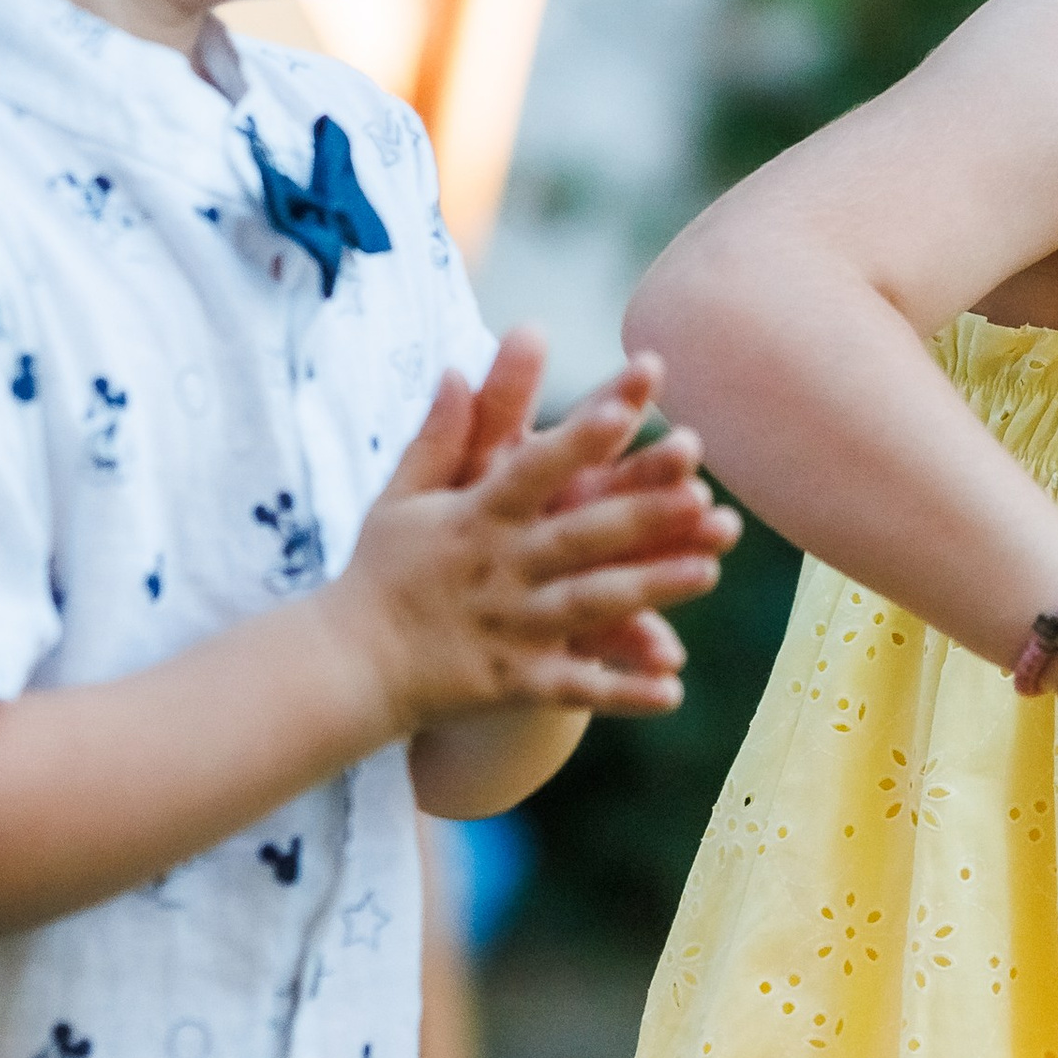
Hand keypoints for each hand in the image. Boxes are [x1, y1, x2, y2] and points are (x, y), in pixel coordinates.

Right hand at [331, 346, 739, 736]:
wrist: (347, 665)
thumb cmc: (384, 571)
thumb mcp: (403, 496)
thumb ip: (440, 434)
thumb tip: (458, 365)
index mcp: (475, 518)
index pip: (532, 471)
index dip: (578, 442)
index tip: (626, 410)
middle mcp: (498, 569)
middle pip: (579, 538)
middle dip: (642, 517)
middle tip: (704, 496)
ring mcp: (508, 629)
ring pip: (589, 606)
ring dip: (650, 591)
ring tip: (710, 573)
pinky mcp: (512, 683)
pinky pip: (574, 687)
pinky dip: (622, 691)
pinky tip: (674, 690)